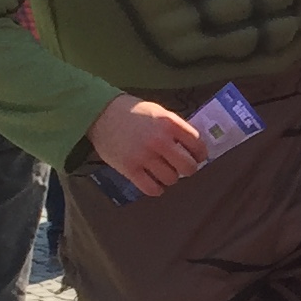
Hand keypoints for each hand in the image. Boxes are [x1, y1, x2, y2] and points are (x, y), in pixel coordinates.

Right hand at [86, 94, 207, 196]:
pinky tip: (154, 182)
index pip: (198, 145)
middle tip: (181, 166)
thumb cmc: (132, 112)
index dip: (200, 154)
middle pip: (188, 167)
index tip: (197, 157)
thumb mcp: (158, 112)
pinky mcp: (129, 169)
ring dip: (170, 178)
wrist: (100, 114)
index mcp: (169, 123)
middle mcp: (159, 140)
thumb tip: (194, 147)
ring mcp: (144, 156)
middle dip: (188, 169)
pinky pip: (152, 189)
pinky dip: (157, 189)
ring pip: (171, 179)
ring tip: (164, 171)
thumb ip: (176, 128)